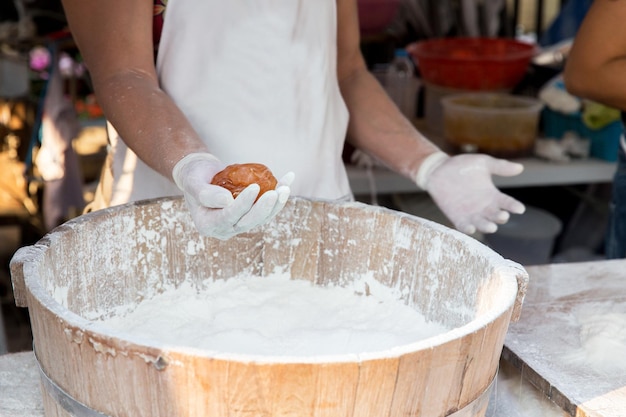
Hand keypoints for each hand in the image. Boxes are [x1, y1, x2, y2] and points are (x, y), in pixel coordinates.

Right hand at [172, 153, 293, 239]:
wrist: (201, 175)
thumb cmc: (194, 177)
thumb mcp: (193, 182)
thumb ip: (206, 194)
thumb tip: (228, 201)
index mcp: (208, 225)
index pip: (229, 216)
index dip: (243, 204)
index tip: (254, 187)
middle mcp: (225, 229)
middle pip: (249, 221)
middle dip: (265, 208)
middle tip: (277, 192)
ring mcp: (239, 224)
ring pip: (262, 217)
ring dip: (276, 203)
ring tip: (286, 186)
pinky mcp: (250, 215)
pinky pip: (267, 209)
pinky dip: (278, 196)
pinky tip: (287, 180)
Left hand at [416, 152, 524, 234]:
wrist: (439, 169)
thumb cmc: (462, 165)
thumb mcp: (483, 163)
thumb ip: (500, 167)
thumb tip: (520, 168)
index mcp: (493, 195)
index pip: (507, 203)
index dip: (513, 207)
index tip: (519, 209)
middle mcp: (484, 207)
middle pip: (496, 216)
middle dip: (500, 217)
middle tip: (502, 215)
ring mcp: (471, 213)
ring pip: (482, 224)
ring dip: (487, 226)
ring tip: (491, 227)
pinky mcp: (457, 217)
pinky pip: (464, 226)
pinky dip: (468, 229)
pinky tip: (471, 229)